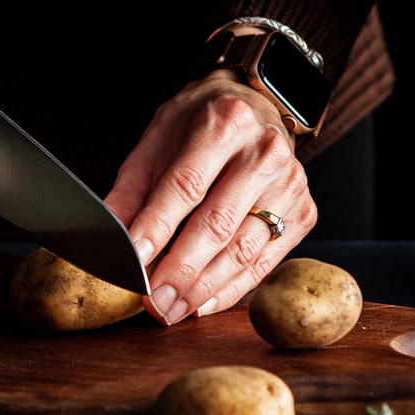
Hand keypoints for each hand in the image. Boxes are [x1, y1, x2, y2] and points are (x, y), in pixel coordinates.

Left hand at [104, 71, 317, 323]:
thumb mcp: (159, 137)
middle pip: (219, 223)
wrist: (258, 103)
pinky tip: (203, 303)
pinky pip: (265, 262)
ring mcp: (291, 183)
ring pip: (244, 250)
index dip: (158, 227)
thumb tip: (109, 236)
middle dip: (182, 271)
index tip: (132, 261)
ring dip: (204, 288)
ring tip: (172, 310)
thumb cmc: (202, 122)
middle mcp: (264, 151)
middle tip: (153, 304)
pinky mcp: (305, 211)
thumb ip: (133, 187)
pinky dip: (231, 289)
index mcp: (224, 123)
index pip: (186, 185)